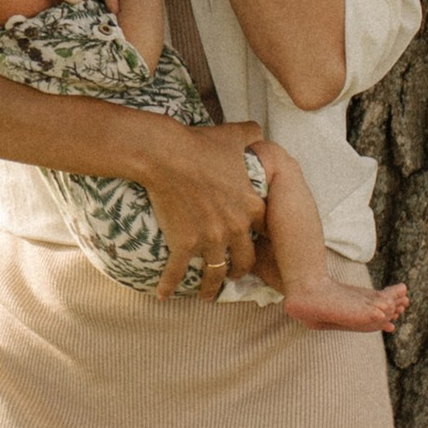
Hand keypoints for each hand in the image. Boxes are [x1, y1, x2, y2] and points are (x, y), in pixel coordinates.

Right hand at [125, 114, 263, 296]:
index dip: (262, 238)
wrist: (166, 156)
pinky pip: (176, 272)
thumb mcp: (235, 136)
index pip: (264, 230)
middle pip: (244, 259)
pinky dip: (169, 286)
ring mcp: (209, 239)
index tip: (257, 244)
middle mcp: (235, 228)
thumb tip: (259, 132)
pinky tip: (163, 295)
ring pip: (216, 273)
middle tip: (235, 273)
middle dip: (241, 269)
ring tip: (207, 294)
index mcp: (251, 206)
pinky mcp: (183, 244)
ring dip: (212, 287)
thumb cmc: (201, 144)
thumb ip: (252, 135)